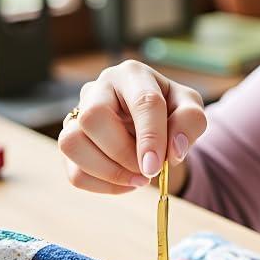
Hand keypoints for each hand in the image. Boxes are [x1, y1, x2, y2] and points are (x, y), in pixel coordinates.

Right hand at [58, 59, 205, 194]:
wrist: (153, 123)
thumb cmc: (170, 110)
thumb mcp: (190, 108)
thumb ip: (190, 121)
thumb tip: (173, 150)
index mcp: (133, 74)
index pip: (142, 102)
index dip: (150, 137)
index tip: (156, 167)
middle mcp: (98, 89)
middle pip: (94, 118)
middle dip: (122, 153)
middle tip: (148, 170)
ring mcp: (77, 115)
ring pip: (72, 143)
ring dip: (108, 171)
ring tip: (138, 179)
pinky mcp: (69, 143)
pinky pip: (74, 171)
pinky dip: (102, 185)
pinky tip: (126, 182)